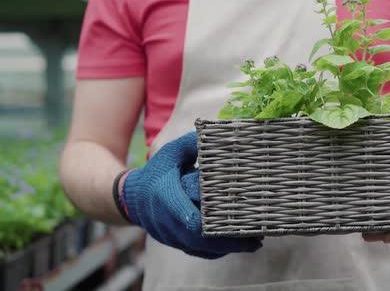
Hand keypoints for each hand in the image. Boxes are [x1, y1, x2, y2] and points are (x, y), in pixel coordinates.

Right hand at [118, 132, 262, 258]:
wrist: (133, 199)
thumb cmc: (157, 171)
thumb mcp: (171, 153)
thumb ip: (191, 144)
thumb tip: (216, 135)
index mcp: (164, 195)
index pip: (182, 212)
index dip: (202, 220)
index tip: (227, 222)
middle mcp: (166, 220)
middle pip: (198, 238)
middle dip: (227, 240)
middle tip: (256, 238)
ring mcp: (171, 235)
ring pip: (200, 249)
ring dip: (228, 248)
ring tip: (254, 243)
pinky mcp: (177, 243)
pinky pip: (199, 253)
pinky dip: (218, 252)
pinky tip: (239, 246)